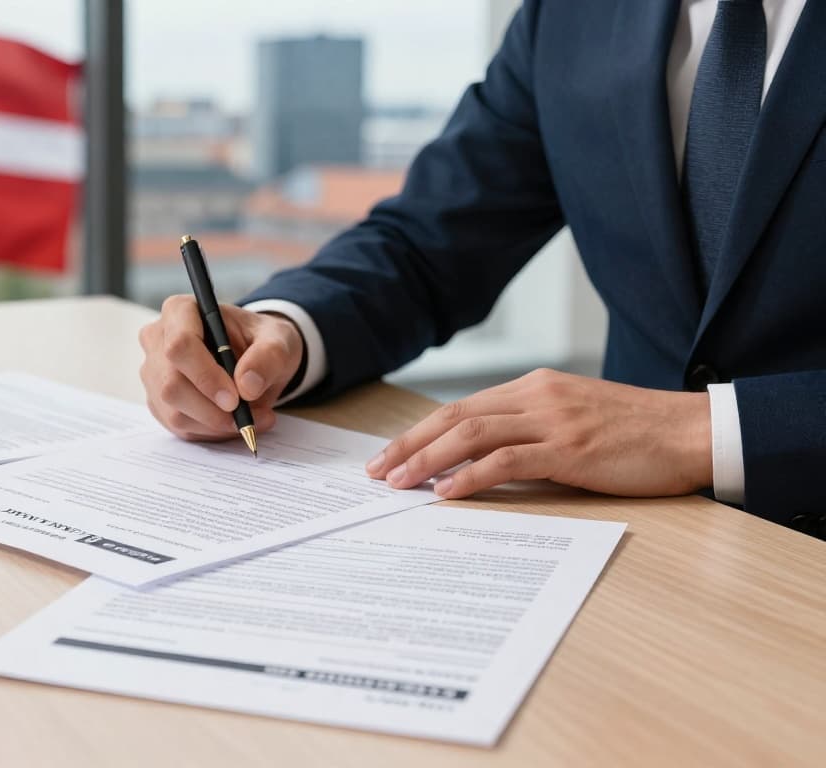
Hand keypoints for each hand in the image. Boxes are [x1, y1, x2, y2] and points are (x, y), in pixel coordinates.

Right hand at [139, 295, 303, 440]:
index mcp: (181, 311)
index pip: (180, 345)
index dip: (206, 376)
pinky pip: (178, 426)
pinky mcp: (159, 401)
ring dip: (215, 424)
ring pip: (173, 410)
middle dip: (212, 409)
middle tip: (248, 417)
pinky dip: (210, 431)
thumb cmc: (260, 341)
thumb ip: (269, 356)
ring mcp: (154, 373)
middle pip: (172, 384)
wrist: (254, 358)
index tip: (235, 398)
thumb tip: (248, 385)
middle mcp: (158, 340)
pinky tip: (232, 422)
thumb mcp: (278, 340)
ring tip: (251, 418)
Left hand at [367, 368, 712, 497]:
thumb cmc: (635, 433)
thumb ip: (529, 431)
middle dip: (408, 445)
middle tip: (376, 471)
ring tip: (398, 484)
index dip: (419, 433)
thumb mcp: (572, 419)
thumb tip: (480, 461)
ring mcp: (553, 420)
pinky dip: (470, 476)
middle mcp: (536, 396)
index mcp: (534, 387)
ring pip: (471, 435)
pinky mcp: (570, 448)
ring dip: (427, 461)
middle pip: (454, 417)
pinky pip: (507, 460)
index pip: (460, 408)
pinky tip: (446, 493)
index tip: (389, 455)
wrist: (691, 431)